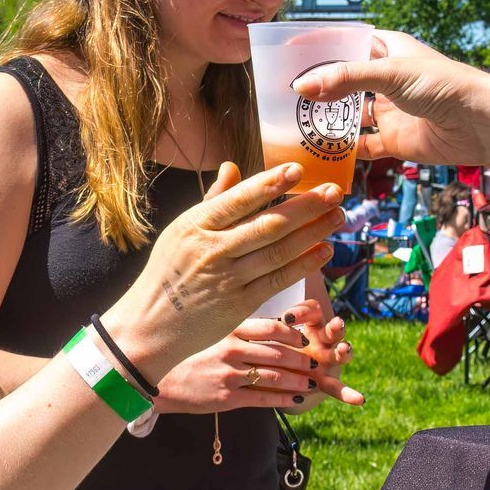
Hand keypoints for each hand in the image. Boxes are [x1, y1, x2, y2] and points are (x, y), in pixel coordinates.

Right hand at [106, 162, 345, 374]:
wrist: (151, 323)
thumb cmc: (170, 271)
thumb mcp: (181, 231)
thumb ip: (213, 201)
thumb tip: (232, 165)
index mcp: (195, 225)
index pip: (238, 199)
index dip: (270, 184)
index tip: (299, 170)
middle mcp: (212, 250)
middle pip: (267, 225)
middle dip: (306, 207)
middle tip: (336, 192)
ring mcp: (227, 278)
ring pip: (278, 251)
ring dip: (313, 232)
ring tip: (338, 216)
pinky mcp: (239, 304)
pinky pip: (278, 280)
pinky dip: (304, 264)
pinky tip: (324, 250)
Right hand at [155, 298, 364, 413]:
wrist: (161, 382)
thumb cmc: (191, 355)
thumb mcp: (214, 334)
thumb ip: (242, 331)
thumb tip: (277, 326)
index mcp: (229, 331)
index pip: (271, 327)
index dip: (294, 333)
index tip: (307, 337)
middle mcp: (231, 350)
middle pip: (278, 353)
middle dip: (303, 359)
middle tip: (319, 362)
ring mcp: (229, 375)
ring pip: (274, 377)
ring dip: (298, 381)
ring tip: (313, 383)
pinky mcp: (227, 398)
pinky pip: (262, 398)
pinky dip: (284, 399)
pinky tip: (297, 400)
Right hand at [292, 29, 489, 167]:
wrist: (483, 124)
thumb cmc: (445, 85)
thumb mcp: (392, 74)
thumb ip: (346, 79)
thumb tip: (301, 86)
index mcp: (387, 51)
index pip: (344, 44)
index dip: (317, 48)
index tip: (285, 54)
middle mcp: (385, 80)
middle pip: (341, 83)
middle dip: (315, 90)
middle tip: (278, 96)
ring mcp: (389, 111)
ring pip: (348, 116)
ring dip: (324, 122)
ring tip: (288, 126)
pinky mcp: (395, 141)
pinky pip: (361, 147)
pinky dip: (342, 153)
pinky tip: (316, 155)